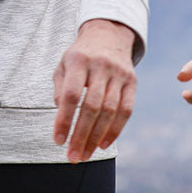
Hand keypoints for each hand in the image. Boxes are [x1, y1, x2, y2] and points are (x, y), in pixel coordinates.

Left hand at [52, 19, 137, 162]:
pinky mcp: (132, 82)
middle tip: (73, 157)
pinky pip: (126, 110)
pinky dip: (116, 130)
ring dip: (97, 137)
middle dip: (81, 135)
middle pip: (92, 107)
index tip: (59, 140)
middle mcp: (101, 67)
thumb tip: (62, 115)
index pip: (72, 95)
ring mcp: (119, 74)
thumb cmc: (80, 56)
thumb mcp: (64, 65)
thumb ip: (60, 88)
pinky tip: (104, 144)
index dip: (65, 119)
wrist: (108, 35)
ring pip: (110, 111)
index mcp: (79, 61)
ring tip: (86, 154)